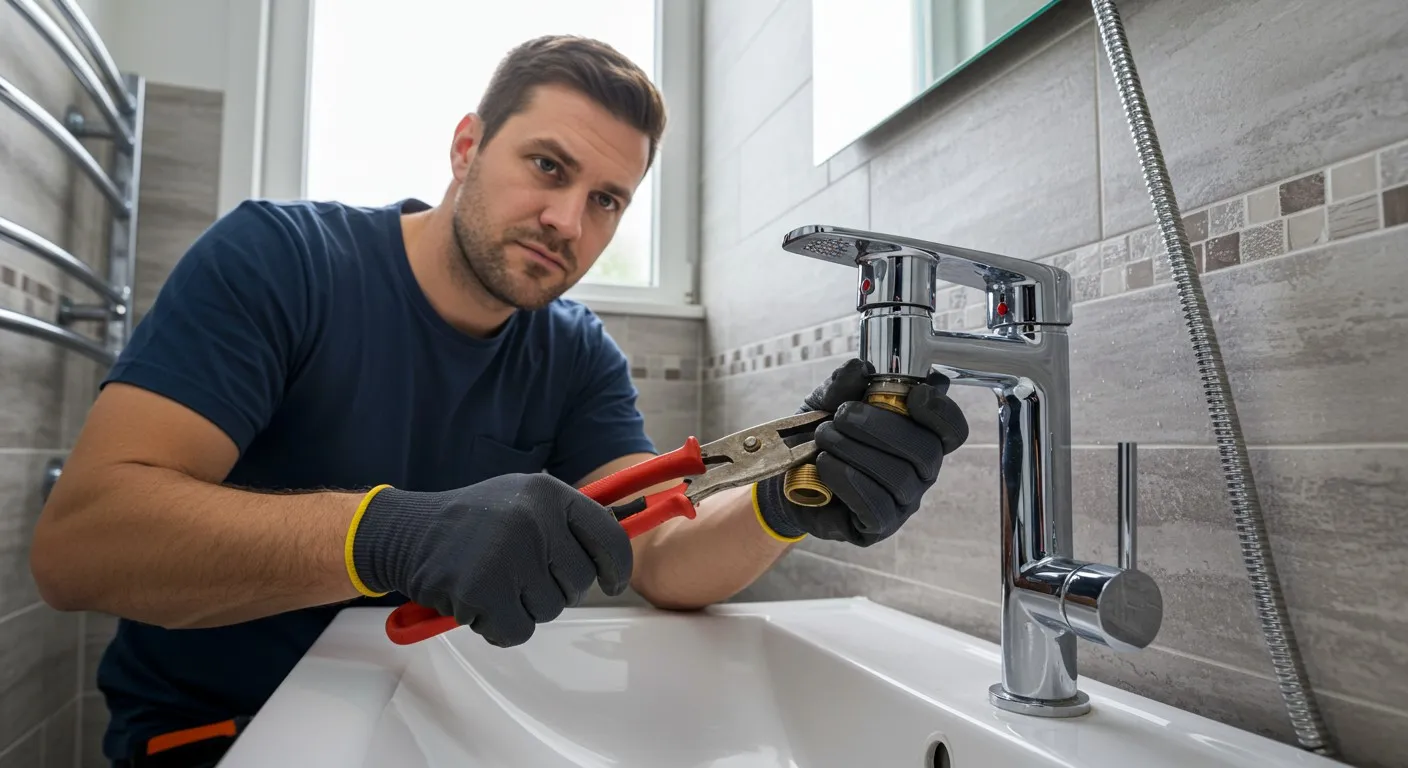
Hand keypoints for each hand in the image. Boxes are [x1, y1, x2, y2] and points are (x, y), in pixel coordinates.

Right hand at [348, 473, 631, 646]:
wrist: (407, 531)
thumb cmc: (471, 521)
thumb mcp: (522, 500)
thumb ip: (565, 523)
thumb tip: (614, 555)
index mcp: (549, 495)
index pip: (609, 538)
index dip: (615, 567)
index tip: (610, 581)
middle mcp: (534, 520)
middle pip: (579, 582)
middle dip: (554, 587)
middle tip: (519, 575)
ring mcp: (509, 555)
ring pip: (550, 609)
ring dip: (523, 606)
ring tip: (494, 581)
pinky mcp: (483, 590)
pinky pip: (518, 630)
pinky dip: (500, 626)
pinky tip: (479, 602)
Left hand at [755, 359, 968, 545]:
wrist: (786, 475)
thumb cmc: (820, 436)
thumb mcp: (826, 402)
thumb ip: (843, 385)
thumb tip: (859, 367)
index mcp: (919, 436)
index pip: (951, 430)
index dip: (941, 412)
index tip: (916, 394)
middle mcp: (919, 471)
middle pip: (926, 452)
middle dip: (883, 427)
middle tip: (842, 415)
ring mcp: (902, 501)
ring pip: (899, 478)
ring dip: (857, 451)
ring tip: (823, 437)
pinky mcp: (878, 525)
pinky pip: (877, 507)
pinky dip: (849, 481)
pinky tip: (825, 464)